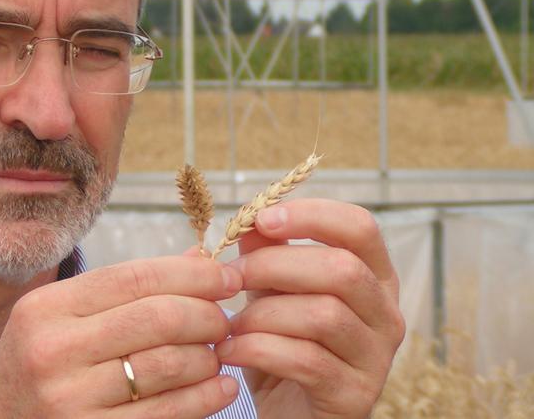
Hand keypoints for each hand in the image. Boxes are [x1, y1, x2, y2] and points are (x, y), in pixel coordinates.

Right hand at [0, 256, 243, 418]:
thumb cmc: (40, 368)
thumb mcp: (63, 320)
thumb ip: (126, 290)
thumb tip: (199, 258)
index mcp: (47, 308)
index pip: (135, 277)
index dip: (192, 274)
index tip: (228, 278)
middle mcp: (53, 350)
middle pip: (158, 317)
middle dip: (207, 315)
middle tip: (225, 321)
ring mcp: (70, 399)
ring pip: (168, 364)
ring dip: (209, 357)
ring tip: (218, 354)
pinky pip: (166, 412)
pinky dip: (206, 398)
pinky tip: (222, 388)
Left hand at [214, 199, 405, 418]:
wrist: (288, 416)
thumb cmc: (282, 345)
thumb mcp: (270, 293)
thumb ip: (266, 254)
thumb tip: (252, 221)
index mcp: (373, 277)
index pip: (360, 227)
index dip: (311, 215)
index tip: (262, 219)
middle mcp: (386, 314)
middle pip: (341, 269)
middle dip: (274, 265)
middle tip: (231, 277)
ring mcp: (377, 358)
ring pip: (323, 315)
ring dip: (262, 314)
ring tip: (229, 324)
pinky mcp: (355, 395)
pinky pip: (306, 360)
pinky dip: (257, 350)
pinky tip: (229, 351)